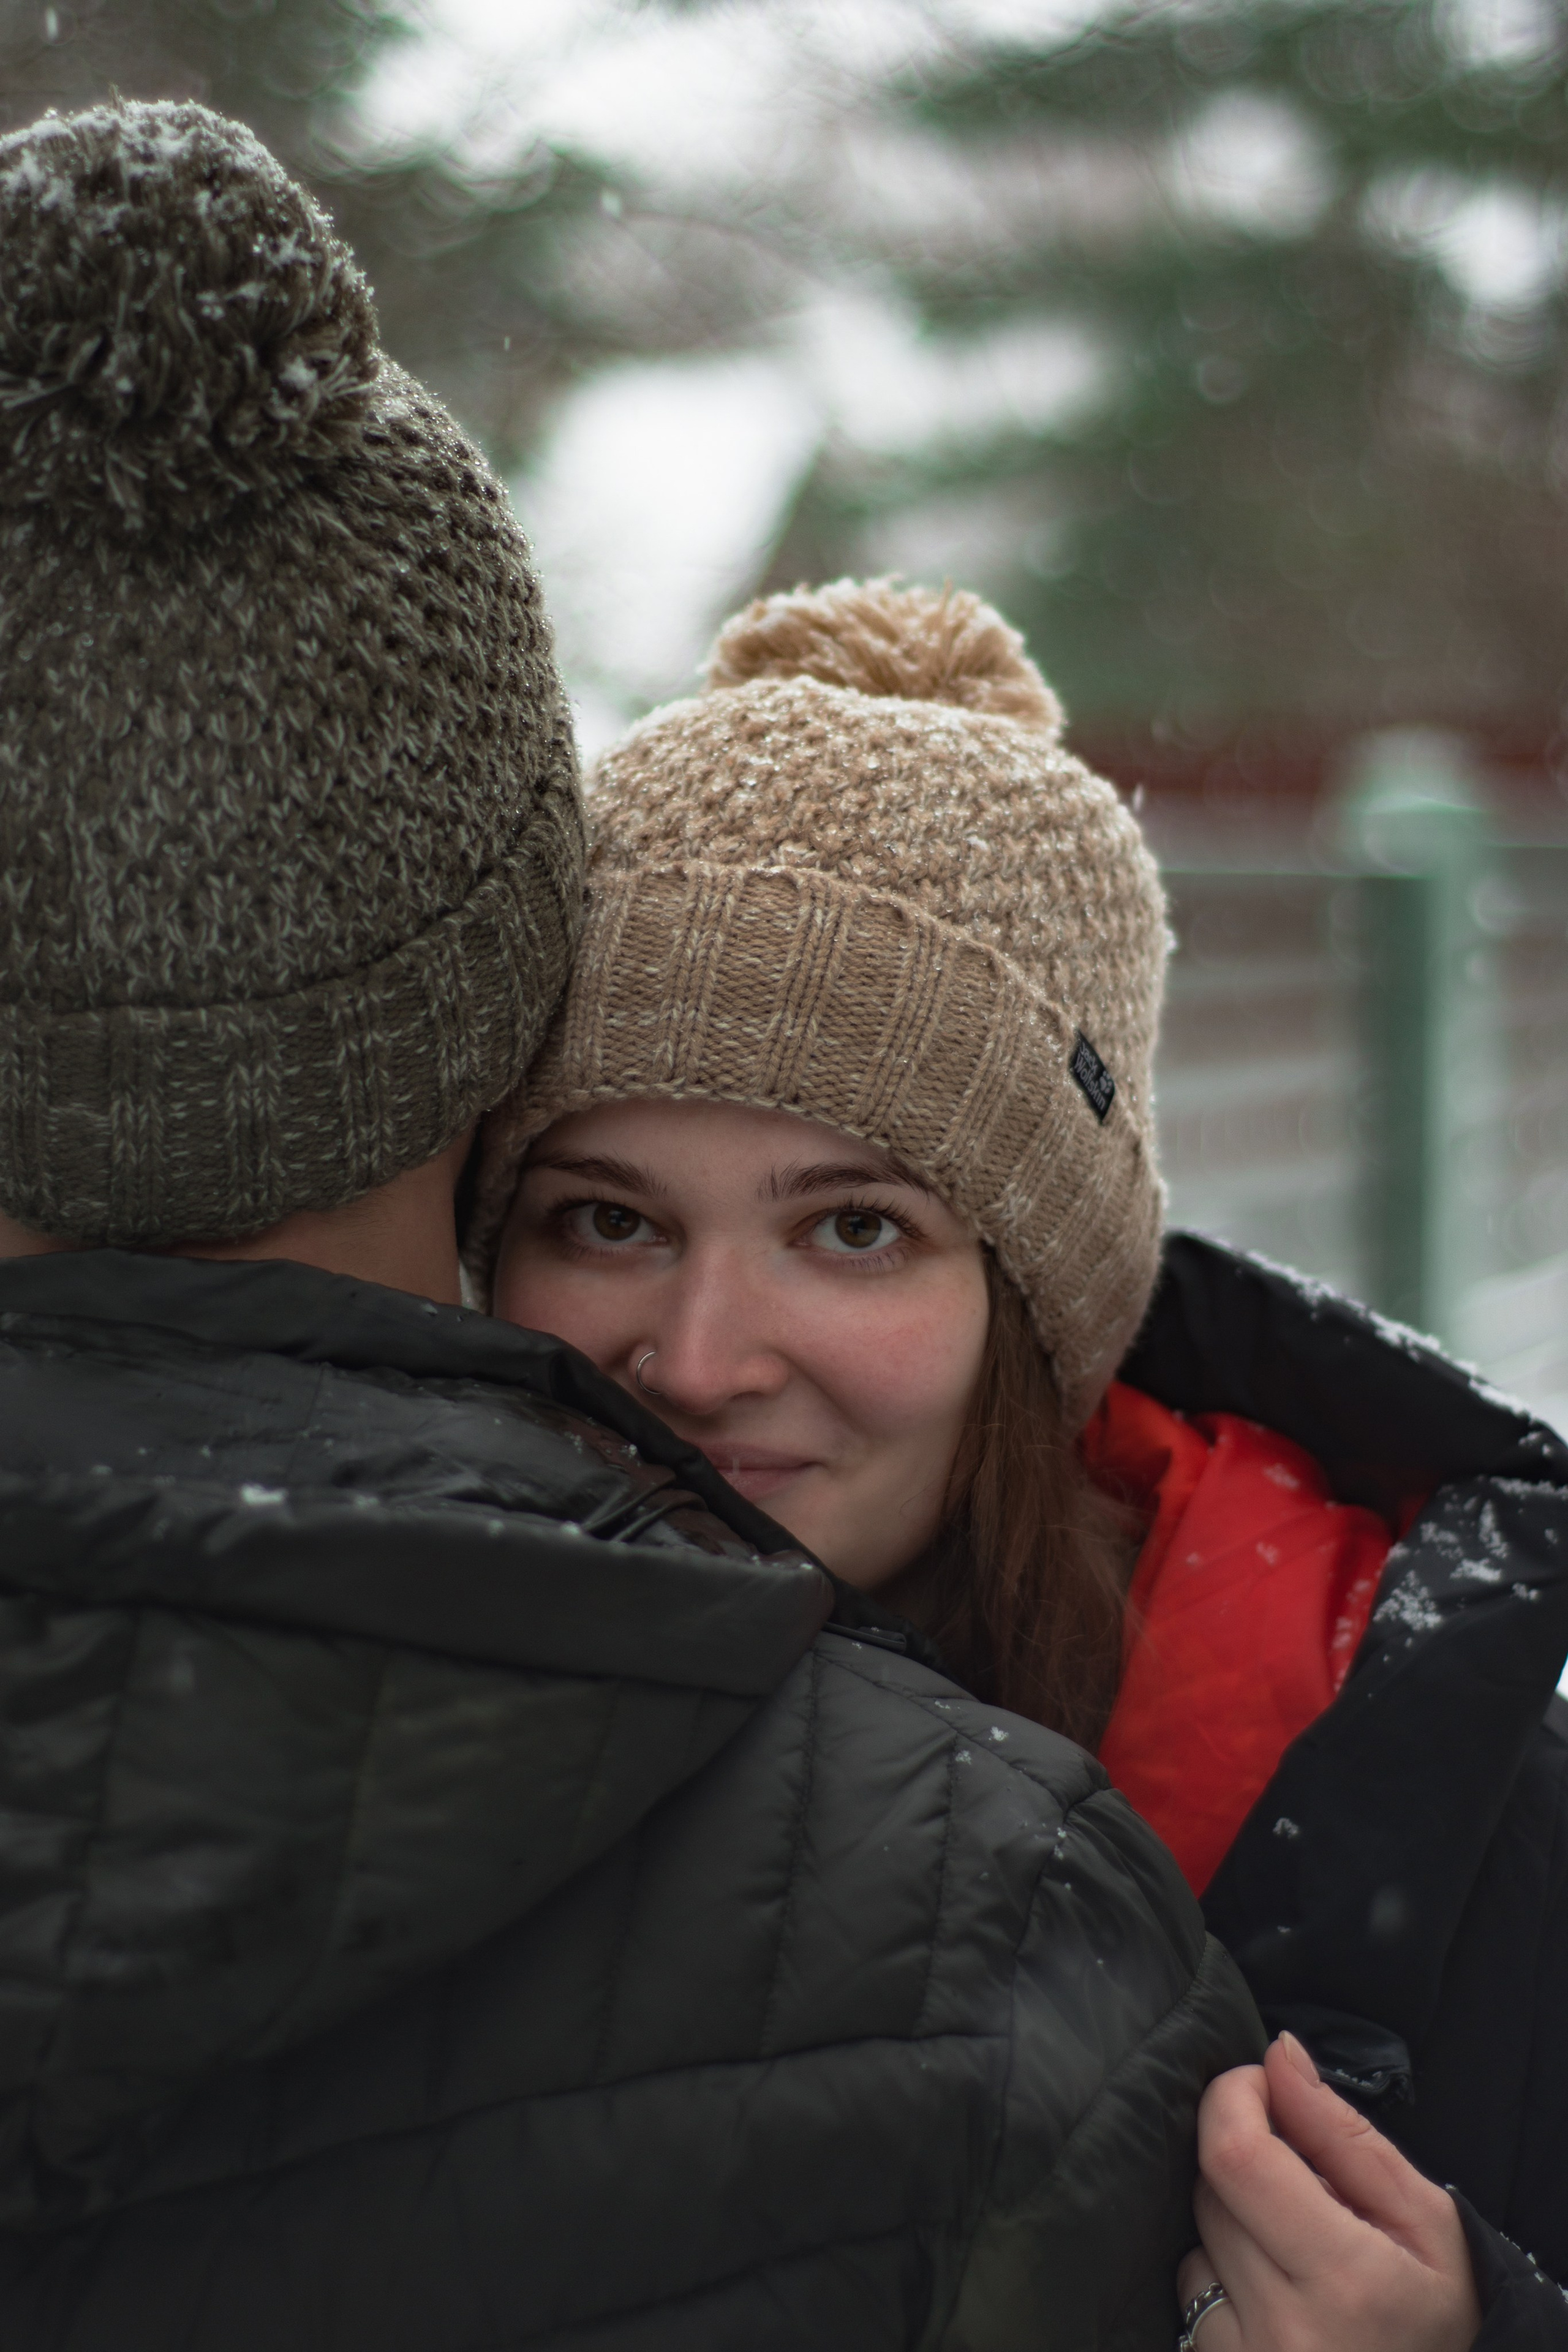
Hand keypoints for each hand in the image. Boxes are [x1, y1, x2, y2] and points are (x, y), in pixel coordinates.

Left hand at [1176, 2033, 1482, 2351]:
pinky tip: (1276, 2292)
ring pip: (1196, 2239)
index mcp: (1344, 2279)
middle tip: (1307, 2186)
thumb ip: (1341, 2133)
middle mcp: (1283, 2328)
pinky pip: (1192, 2289)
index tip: (1261, 2085)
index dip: (1234, 2099)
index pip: (1237, 2156)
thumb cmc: (1441, 2310)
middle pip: (1214, 2190)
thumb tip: (1279, 2056)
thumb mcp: (1423, 2216)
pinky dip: (1223, 2274)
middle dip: (1250, 2161)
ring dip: (1237, 2223)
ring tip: (1298, 2252)